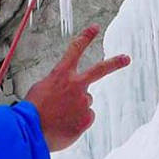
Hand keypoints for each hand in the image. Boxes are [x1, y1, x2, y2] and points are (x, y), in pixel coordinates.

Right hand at [24, 24, 130, 151]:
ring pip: (85, 101)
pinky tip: (65, 124)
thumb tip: (66, 92)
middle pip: (100, 69)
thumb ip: (58, 85)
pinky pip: (86, 118)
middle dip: (115, 63)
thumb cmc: (33, 109)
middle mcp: (76, 85)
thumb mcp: (41, 88)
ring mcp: (83, 102)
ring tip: (60, 116)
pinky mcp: (86, 119)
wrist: (31, 130)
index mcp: (61, 73)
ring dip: (76, 107)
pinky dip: (77, 122)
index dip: (86, 37)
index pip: (76, 49)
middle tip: (127, 58)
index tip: (95, 28)